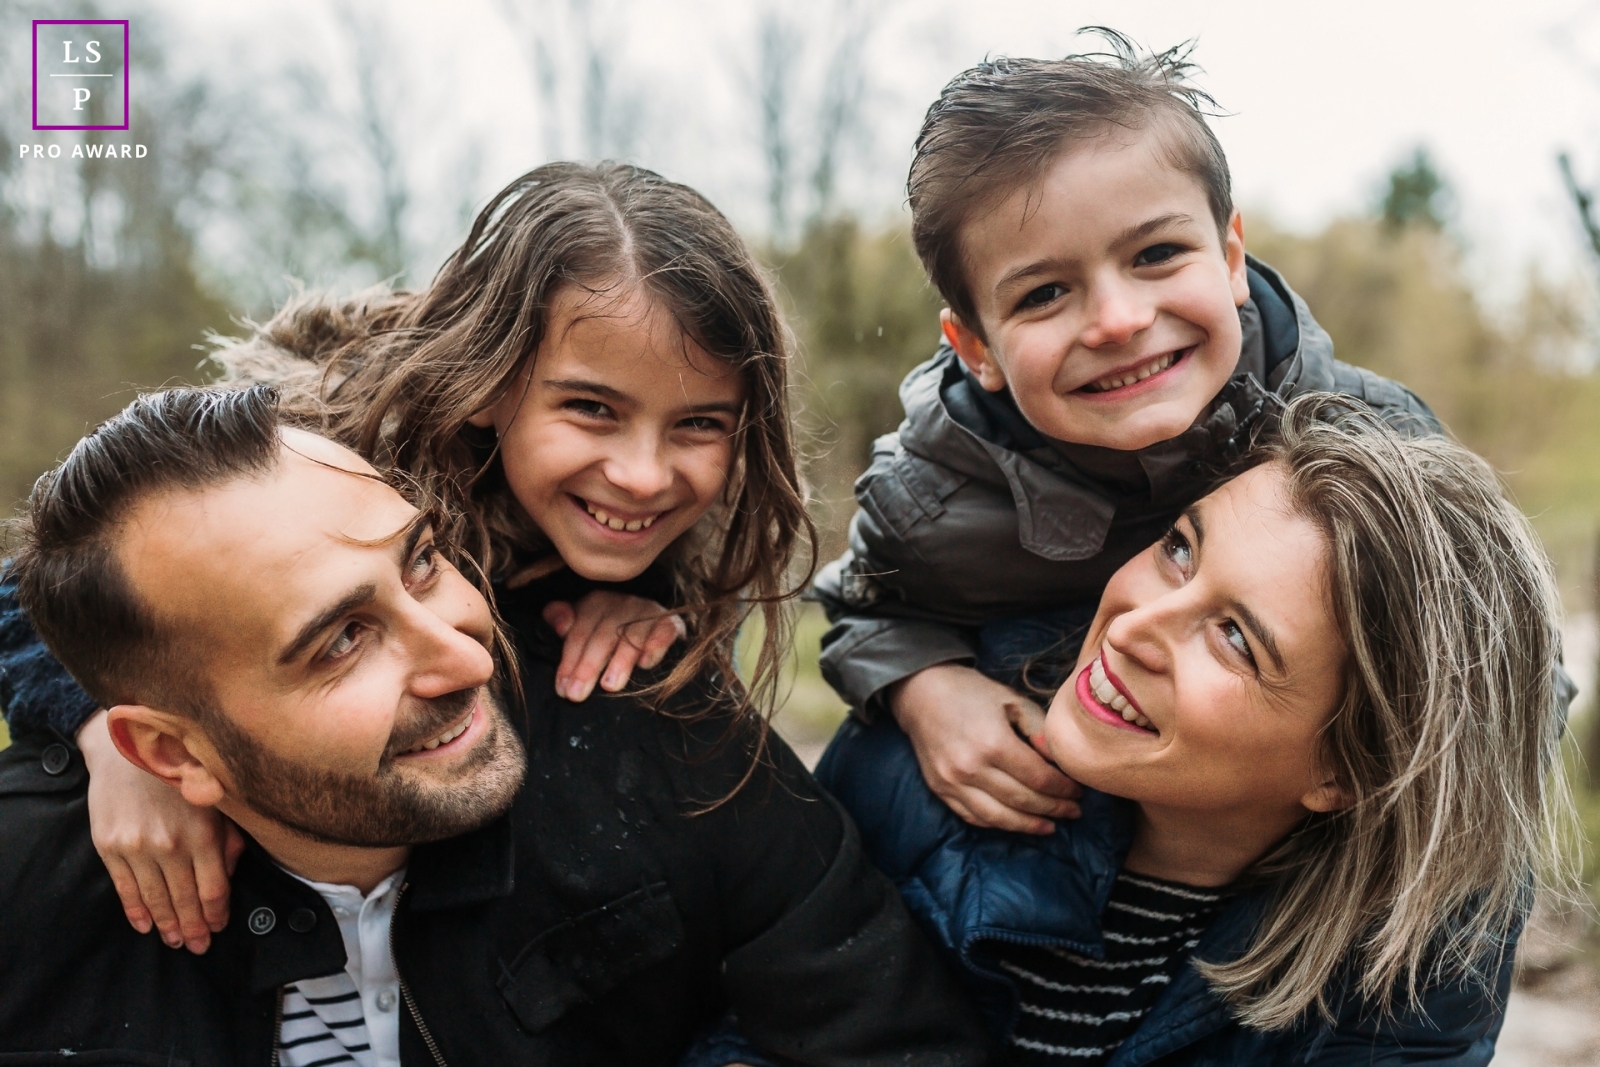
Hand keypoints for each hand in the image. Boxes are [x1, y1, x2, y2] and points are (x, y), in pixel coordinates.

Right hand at [77, 710, 244, 953]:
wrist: (127, 748)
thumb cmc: (180, 772)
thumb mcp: (216, 799)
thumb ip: (227, 838)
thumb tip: (229, 875)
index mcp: (202, 832)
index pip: (213, 888)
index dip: (216, 913)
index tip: (219, 927)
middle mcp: (170, 844)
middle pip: (186, 899)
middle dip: (194, 927)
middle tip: (199, 946)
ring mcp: (138, 847)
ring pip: (156, 898)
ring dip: (167, 924)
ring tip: (175, 941)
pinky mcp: (110, 846)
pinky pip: (125, 888)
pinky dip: (136, 911)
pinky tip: (145, 925)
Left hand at [544, 592, 684, 701]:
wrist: (650, 623)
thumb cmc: (606, 631)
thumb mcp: (580, 623)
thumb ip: (560, 618)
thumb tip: (561, 625)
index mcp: (596, 603)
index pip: (578, 633)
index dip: (569, 662)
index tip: (562, 689)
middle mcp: (622, 604)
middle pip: (603, 636)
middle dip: (588, 666)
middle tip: (577, 695)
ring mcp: (648, 612)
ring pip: (632, 634)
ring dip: (620, 660)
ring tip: (609, 686)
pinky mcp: (671, 622)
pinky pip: (664, 631)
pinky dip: (655, 645)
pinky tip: (646, 663)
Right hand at [890, 663, 1081, 834]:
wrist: (922, 693)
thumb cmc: (972, 692)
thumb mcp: (1012, 701)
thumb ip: (1040, 731)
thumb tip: (1062, 762)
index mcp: (993, 743)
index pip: (1039, 778)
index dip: (1063, 789)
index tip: (1078, 791)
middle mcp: (970, 768)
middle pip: (1022, 800)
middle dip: (1054, 809)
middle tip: (1074, 811)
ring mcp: (952, 783)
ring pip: (999, 817)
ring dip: (1028, 825)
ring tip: (1051, 826)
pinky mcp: (940, 790)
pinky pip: (973, 817)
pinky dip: (998, 823)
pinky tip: (1016, 821)